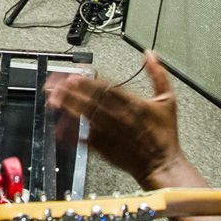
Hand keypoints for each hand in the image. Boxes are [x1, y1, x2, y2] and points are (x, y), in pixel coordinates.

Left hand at [46, 53, 195, 189]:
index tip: (75, 74)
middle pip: (87, 99)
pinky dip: (69, 133)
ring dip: (66, 107)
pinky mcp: (103, 148)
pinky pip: (81, 139)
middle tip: (54, 84)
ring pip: (82, 116)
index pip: (103, 87)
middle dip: (69, 90)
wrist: (162, 165)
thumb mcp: (168, 100)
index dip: (86, 80)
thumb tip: (151, 55)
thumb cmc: (165, 135)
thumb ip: (158, 74)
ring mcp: (108, 133)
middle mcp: (117, 116)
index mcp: (131, 103)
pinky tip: (58, 126)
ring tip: (52, 99)